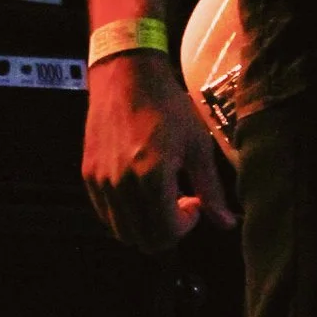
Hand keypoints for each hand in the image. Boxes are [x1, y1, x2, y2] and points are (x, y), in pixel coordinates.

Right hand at [82, 50, 235, 251]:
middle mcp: (122, 185)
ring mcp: (101, 182)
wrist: (126, 76)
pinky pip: (105, 215)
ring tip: (160, 197)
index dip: (185, 226)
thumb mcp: (197, 145)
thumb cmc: (167, 106)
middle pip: (143, 240)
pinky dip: (124, 216)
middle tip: (179, 203)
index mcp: (152, 178)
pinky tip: (140, 191)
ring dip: (145, 225)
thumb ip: (211, 190)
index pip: (166, 233)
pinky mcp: (88, 175)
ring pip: (122, 232)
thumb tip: (227, 224)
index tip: (194, 203)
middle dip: (167, 231)